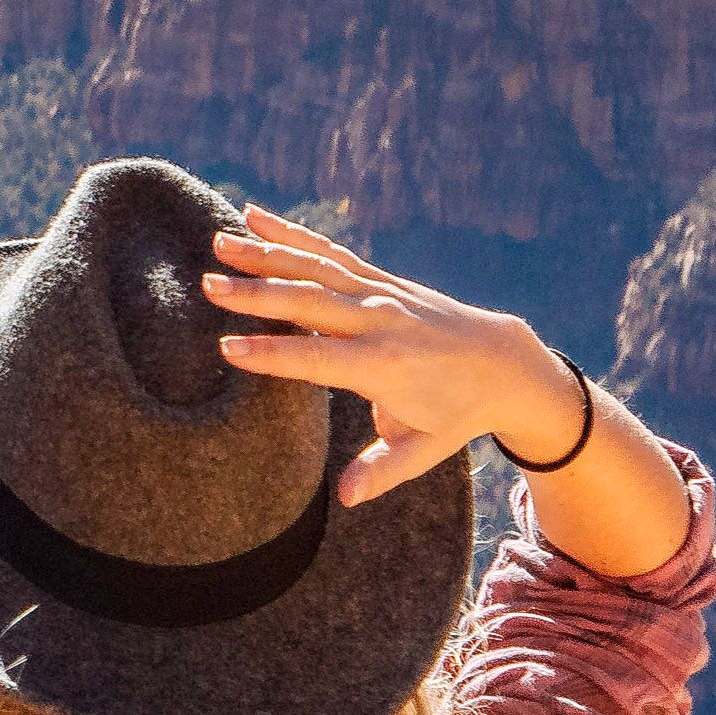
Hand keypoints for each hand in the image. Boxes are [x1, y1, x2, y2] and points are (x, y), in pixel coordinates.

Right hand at [201, 206, 574, 505]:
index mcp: (384, 366)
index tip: (228, 347)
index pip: (318, 359)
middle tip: (208, 285)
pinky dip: (292, 233)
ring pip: (316, 268)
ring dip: (266, 253)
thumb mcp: (426, 450)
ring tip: (220, 241)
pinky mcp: (380, 278)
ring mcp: (380, 293)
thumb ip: (383, 470)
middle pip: (310, 303)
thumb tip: (347, 498)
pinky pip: (331, 252)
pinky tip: (256, 216)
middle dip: (257, 294)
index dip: (273, 353)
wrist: (507, 363)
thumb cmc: (458, 413)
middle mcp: (380, 322)